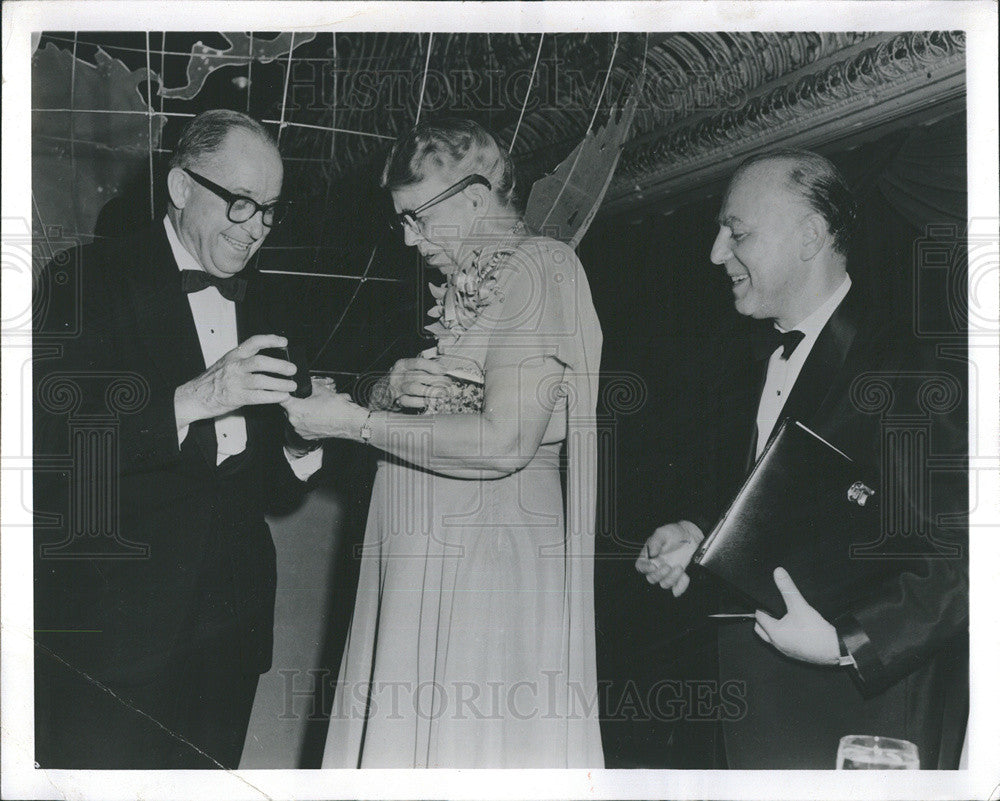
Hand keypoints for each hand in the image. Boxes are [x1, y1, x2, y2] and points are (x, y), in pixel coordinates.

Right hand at [175, 334, 296, 428]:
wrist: (194, 397)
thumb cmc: (211, 381)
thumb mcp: (226, 364)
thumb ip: (244, 361)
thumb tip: (270, 363)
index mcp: (233, 355)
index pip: (253, 342)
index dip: (270, 340)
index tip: (284, 341)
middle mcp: (234, 366)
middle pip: (261, 361)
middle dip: (280, 365)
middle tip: (292, 369)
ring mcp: (234, 382)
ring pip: (262, 380)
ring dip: (280, 383)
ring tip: (291, 385)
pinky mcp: (236, 397)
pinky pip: (259, 396)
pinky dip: (273, 396)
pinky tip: (282, 397)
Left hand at [282, 377, 367, 440]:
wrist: (349, 422)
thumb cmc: (337, 408)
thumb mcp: (321, 390)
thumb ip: (309, 386)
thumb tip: (306, 384)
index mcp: (295, 409)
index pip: (281, 398)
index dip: (284, 392)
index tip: (285, 391)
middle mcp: (294, 422)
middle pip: (288, 409)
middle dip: (295, 403)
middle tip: (305, 399)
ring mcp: (300, 430)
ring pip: (295, 418)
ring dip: (301, 413)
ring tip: (314, 409)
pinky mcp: (306, 436)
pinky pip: (301, 426)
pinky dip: (307, 421)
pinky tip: (317, 417)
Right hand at [386, 357, 450, 408]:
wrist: (381, 392)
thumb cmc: (400, 380)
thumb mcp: (408, 370)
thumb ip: (423, 368)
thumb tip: (442, 369)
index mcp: (403, 364)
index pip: (419, 363)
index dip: (433, 367)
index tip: (444, 371)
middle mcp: (398, 375)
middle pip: (419, 376)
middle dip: (436, 380)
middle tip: (448, 384)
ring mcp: (397, 388)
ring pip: (415, 388)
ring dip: (431, 391)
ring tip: (442, 393)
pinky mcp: (396, 400)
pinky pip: (410, 401)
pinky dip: (421, 401)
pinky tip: (431, 401)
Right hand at [635, 520, 703, 596]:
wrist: (690, 536)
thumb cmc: (673, 533)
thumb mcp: (662, 533)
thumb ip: (655, 541)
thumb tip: (651, 553)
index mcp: (648, 557)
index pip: (641, 567)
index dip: (645, 569)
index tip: (653, 566)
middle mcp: (656, 567)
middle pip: (652, 578)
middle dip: (660, 574)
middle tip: (668, 566)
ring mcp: (667, 574)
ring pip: (664, 584)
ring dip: (672, 579)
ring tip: (680, 567)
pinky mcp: (678, 578)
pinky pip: (677, 589)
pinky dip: (681, 586)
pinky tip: (685, 576)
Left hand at [754, 567, 839, 664]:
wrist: (835, 649)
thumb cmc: (816, 631)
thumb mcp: (800, 605)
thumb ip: (788, 588)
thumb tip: (778, 572)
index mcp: (774, 633)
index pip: (759, 618)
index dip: (760, 608)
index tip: (763, 602)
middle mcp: (777, 644)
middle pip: (761, 630)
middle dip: (762, 620)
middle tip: (769, 609)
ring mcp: (786, 651)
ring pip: (771, 638)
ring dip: (772, 629)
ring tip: (780, 617)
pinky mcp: (795, 654)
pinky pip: (782, 644)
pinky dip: (782, 636)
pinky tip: (792, 629)